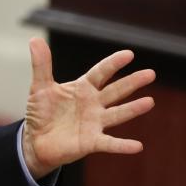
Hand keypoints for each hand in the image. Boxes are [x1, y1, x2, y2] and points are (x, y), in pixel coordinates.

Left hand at [22, 37, 154, 178]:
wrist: (36, 140)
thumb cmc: (42, 112)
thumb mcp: (40, 87)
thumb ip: (41, 65)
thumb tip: (34, 39)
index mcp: (83, 88)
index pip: (101, 73)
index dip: (113, 63)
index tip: (129, 54)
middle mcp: (93, 104)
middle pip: (115, 91)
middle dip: (132, 82)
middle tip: (150, 73)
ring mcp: (94, 123)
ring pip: (117, 114)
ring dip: (133, 109)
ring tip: (150, 102)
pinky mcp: (91, 141)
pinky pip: (109, 143)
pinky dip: (122, 145)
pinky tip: (137, 146)